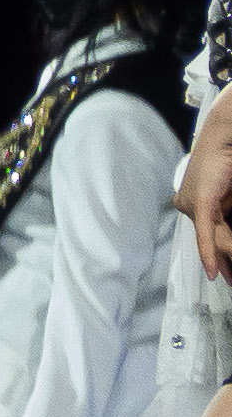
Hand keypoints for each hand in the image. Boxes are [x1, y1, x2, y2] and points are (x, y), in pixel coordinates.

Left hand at [174, 90, 231, 280]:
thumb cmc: (228, 159)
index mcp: (195, 202)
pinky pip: (206, 234)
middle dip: (225, 262)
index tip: (225, 273)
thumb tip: (227, 242)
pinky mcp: (201, 203)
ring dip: (227, 257)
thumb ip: (226, 215)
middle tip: (231, 281)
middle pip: (213, 239)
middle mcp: (189, 205)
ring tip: (231, 277)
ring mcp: (192, 204)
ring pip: (215, 239)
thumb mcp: (228, 196)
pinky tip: (214, 272)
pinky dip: (209, 253)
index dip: (219, 255)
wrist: (226, 134)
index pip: (210, 234)